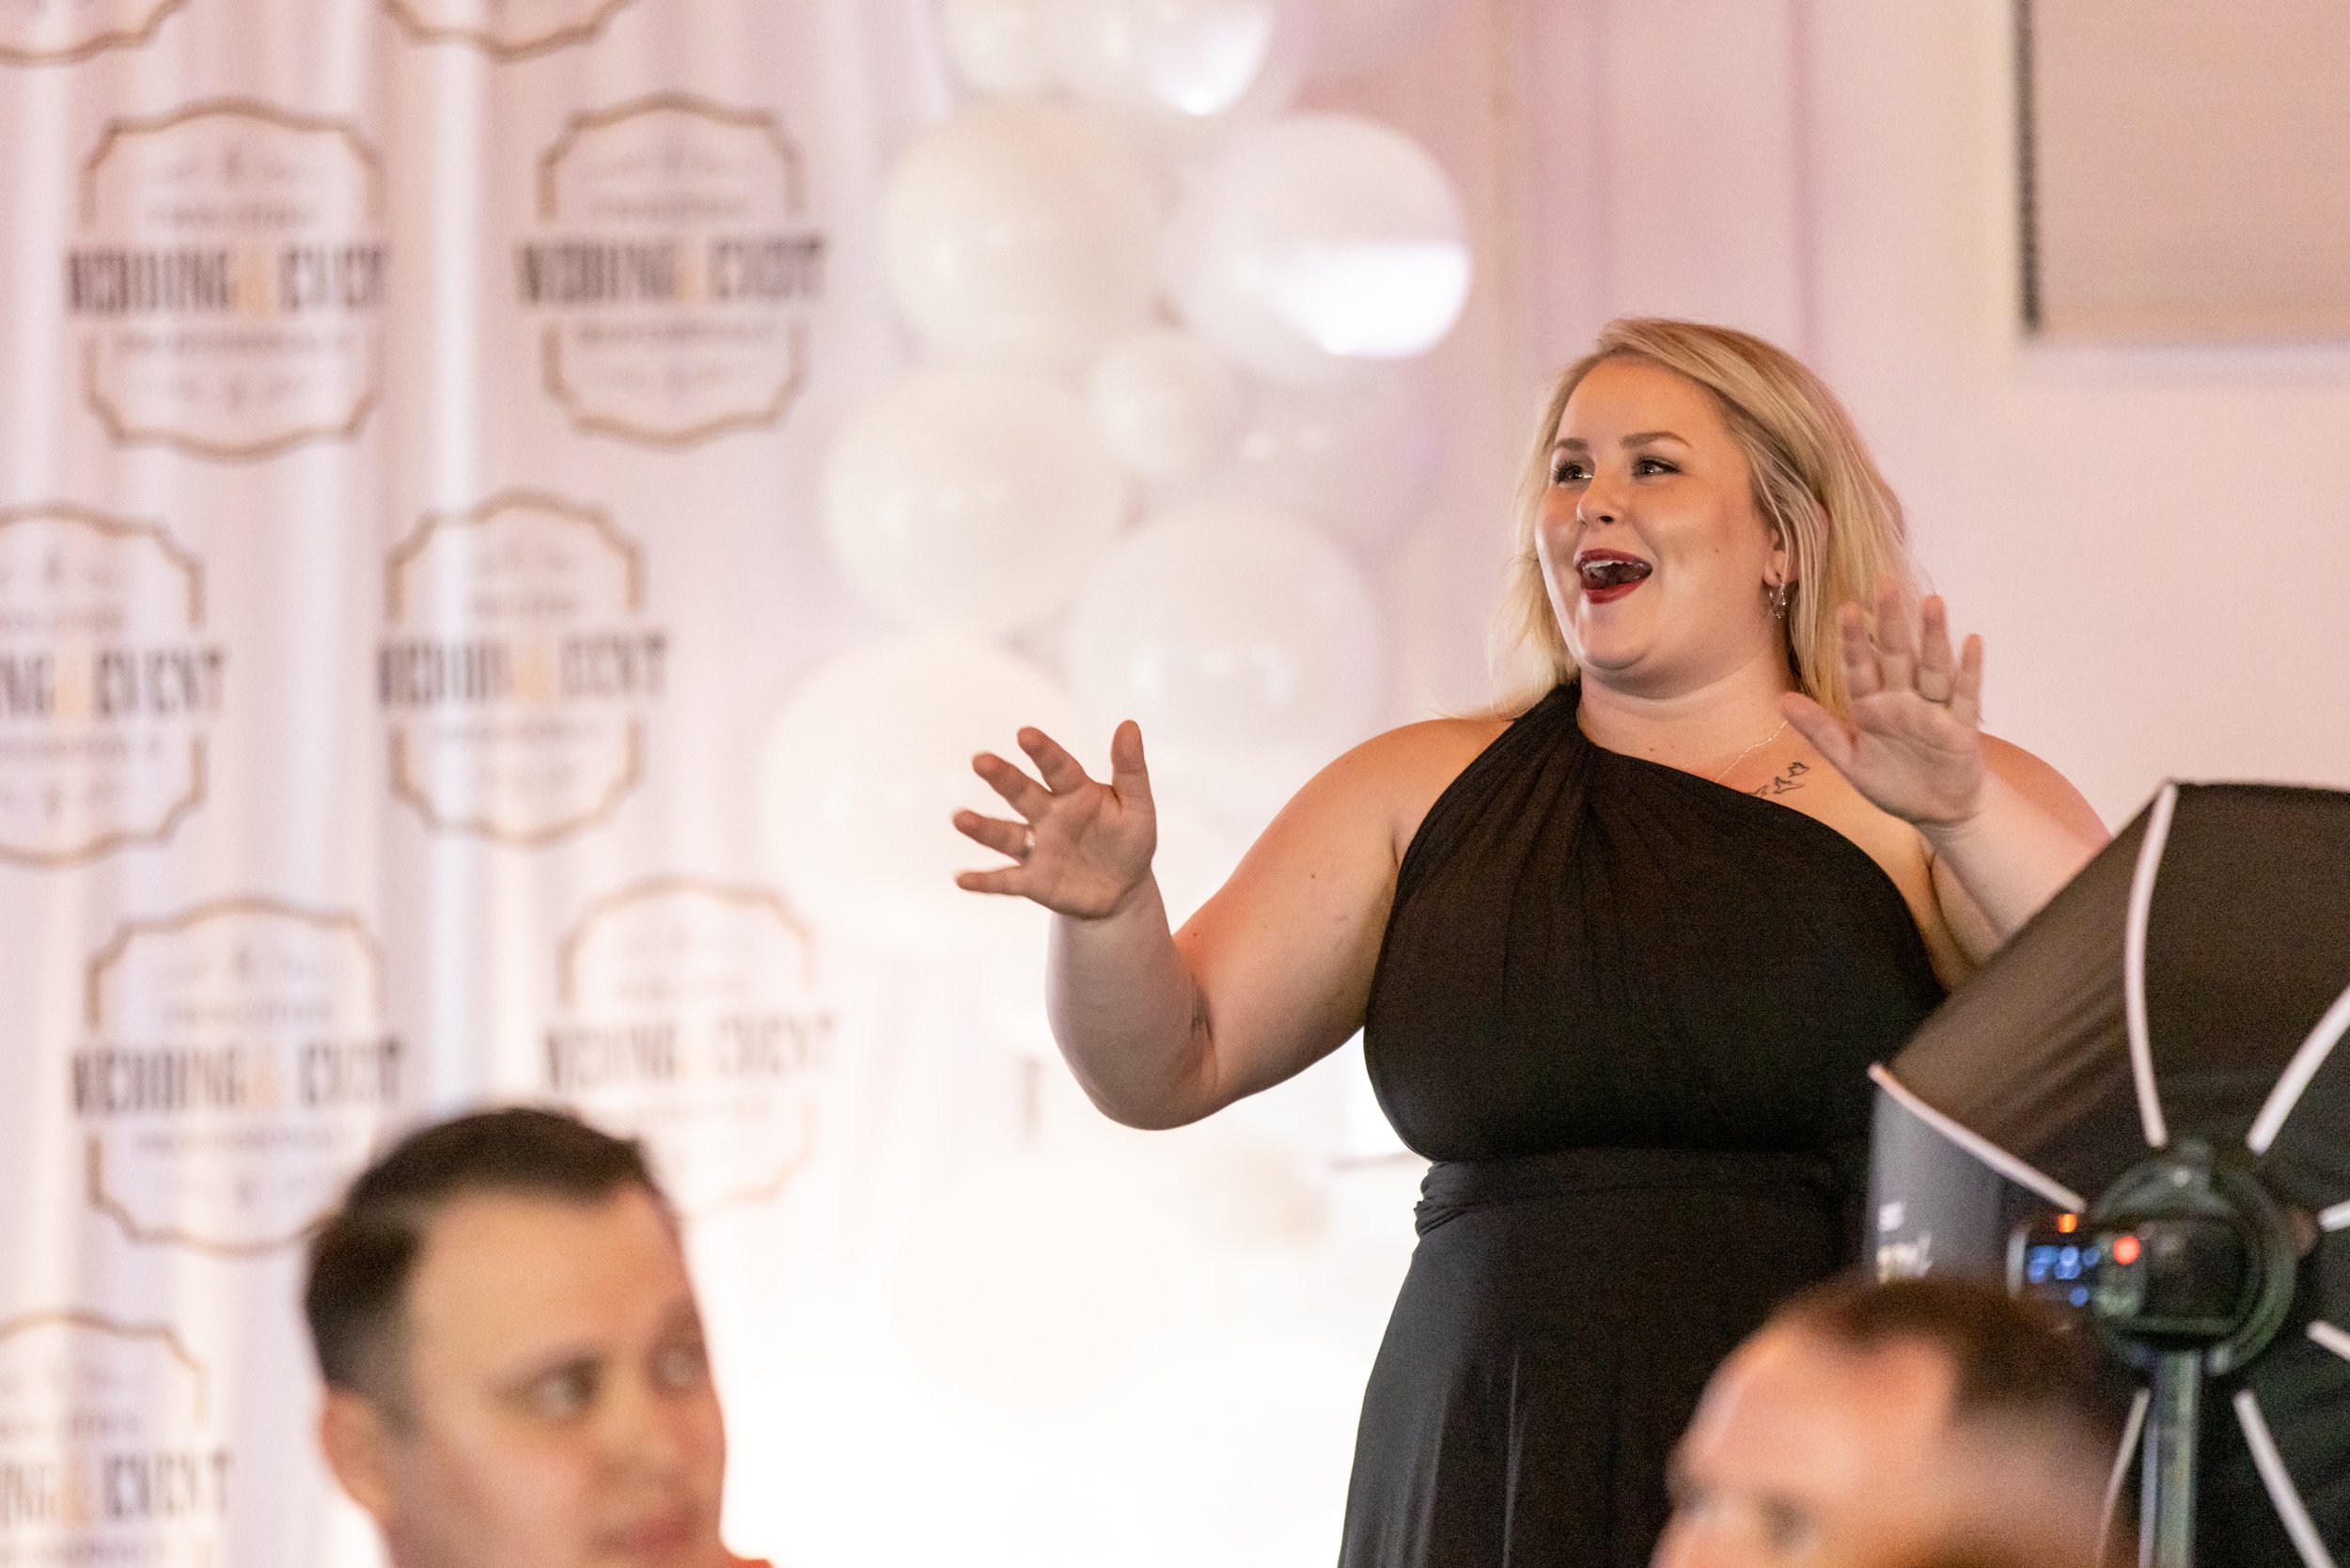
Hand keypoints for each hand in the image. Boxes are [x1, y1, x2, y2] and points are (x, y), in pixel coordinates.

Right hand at [953, 721, 1157, 918]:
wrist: (1122, 890)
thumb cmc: (1129, 840)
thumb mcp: (1138, 807)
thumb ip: (1131, 770)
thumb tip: (1129, 724)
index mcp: (1075, 792)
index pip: (1058, 767)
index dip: (1043, 752)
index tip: (1025, 734)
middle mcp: (1048, 814)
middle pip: (1022, 793)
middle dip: (1002, 778)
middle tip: (980, 760)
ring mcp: (1037, 847)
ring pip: (1006, 834)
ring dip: (982, 827)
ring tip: (960, 818)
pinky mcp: (1032, 880)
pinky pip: (1005, 880)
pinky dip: (984, 881)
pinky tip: (962, 879)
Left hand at [1782, 582, 1985, 830]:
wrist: (1937, 811)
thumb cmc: (1893, 782)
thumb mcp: (1849, 761)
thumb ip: (1819, 731)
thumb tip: (1780, 700)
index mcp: (1872, 708)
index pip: (1859, 668)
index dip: (1852, 641)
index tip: (1843, 608)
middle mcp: (1903, 702)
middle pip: (1897, 656)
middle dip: (1890, 622)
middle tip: (1885, 583)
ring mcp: (1933, 712)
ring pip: (1932, 668)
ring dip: (1933, 636)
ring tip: (1932, 602)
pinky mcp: (1961, 729)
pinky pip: (1966, 696)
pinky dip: (1968, 670)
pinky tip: (1971, 641)